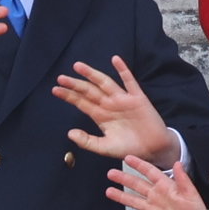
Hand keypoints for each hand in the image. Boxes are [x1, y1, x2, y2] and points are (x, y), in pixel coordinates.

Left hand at [54, 56, 176, 167]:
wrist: (153, 149)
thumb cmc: (129, 148)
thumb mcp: (105, 148)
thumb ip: (87, 141)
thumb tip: (70, 133)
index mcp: (101, 116)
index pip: (82, 103)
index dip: (69, 96)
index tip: (55, 89)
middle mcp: (109, 105)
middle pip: (89, 91)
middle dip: (75, 84)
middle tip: (61, 77)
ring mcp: (123, 100)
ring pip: (105, 83)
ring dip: (92, 74)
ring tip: (78, 66)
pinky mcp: (137, 98)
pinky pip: (129, 81)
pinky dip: (123, 70)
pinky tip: (115, 60)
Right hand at [107, 154, 208, 209]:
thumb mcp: (191, 193)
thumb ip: (183, 179)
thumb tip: (177, 162)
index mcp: (166, 186)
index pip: (150, 172)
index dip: (139, 165)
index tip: (127, 157)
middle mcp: (156, 196)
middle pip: (137, 185)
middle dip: (124, 179)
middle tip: (111, 173)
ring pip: (133, 202)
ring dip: (121, 197)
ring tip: (109, 191)